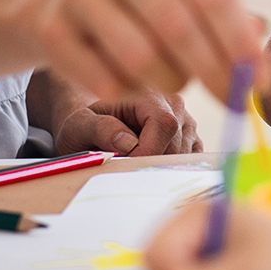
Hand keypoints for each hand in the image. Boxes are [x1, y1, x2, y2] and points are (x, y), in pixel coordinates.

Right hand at [35, 0, 270, 102]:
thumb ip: (228, 17)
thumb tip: (259, 49)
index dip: (241, 44)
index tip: (262, 83)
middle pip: (179, 28)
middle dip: (215, 73)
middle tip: (235, 103)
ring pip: (142, 58)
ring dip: (169, 81)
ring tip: (172, 77)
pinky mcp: (50, 26)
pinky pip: (104, 79)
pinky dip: (129, 91)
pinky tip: (131, 80)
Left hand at [56, 92, 200, 156]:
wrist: (91, 129)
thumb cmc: (84, 127)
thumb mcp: (79, 126)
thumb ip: (101, 130)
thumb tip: (129, 144)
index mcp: (149, 97)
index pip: (164, 124)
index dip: (148, 151)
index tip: (123, 165)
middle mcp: (174, 106)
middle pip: (176, 144)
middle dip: (150, 164)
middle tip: (123, 170)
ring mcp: (186, 124)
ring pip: (185, 156)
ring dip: (159, 169)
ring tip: (132, 166)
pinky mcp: (191, 141)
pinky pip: (190, 162)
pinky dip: (170, 171)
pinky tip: (148, 168)